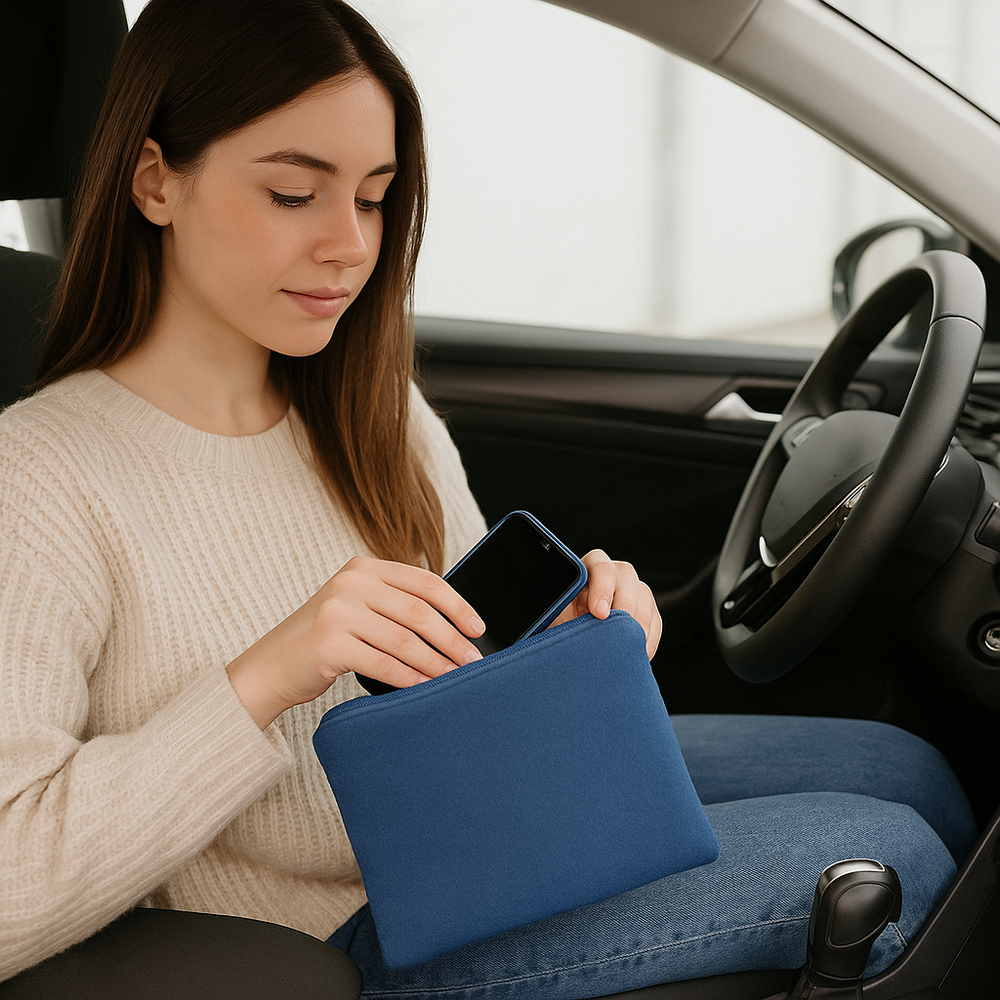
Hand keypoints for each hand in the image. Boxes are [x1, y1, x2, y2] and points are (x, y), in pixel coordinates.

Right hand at [226, 557, 484, 727]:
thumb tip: (454, 626)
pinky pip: (384, 663)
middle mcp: (351, 583)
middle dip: (452, 640)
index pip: (424, 582)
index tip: (478, 628)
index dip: (457, 605)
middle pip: (419, 612)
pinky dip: (410, 678)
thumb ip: (394, 605)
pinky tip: (425, 689)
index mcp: (364, 568)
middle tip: (473, 661)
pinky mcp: (330, 644)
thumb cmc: (323, 641)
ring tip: (455, 679)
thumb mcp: (357, 608)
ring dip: (437, 663)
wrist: (270, 667)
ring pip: (405, 640)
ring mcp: (338, 611)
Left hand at [551, 549, 661, 658]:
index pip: (599, 566)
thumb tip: (558, 618)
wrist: (569, 643)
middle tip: (620, 631)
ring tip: (631, 646)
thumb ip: (556, 611)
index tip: (599, 613)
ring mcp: (629, 590)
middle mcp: (609, 574)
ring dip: (640, 621)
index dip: (602, 588)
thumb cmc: (556, 627)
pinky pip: (654, 618)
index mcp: (584, 570)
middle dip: (624, 604)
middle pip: (625, 576)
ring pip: (642, 595)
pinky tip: (641, 653)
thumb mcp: (552, 617)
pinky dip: (650, 636)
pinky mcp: (644, 610)